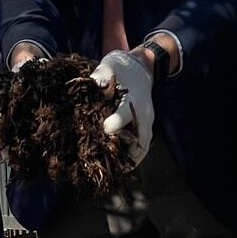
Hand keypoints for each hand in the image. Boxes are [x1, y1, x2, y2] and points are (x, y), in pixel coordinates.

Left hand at [90, 50, 154, 166]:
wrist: (142, 64)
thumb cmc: (122, 66)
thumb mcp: (109, 65)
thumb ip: (100, 76)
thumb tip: (90, 86)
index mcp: (134, 97)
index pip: (126, 113)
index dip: (116, 123)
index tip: (105, 130)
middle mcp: (143, 112)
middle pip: (141, 138)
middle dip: (128, 154)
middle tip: (113, 168)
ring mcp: (146, 119)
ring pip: (143, 144)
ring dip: (132, 158)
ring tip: (117, 172)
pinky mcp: (145, 123)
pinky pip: (142, 142)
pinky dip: (134, 154)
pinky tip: (120, 165)